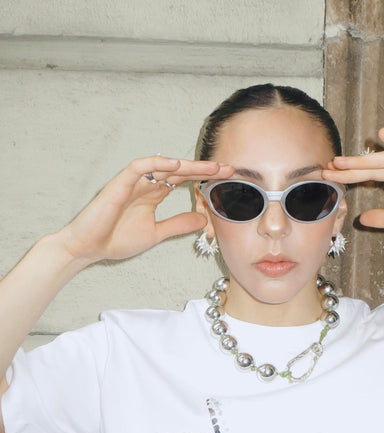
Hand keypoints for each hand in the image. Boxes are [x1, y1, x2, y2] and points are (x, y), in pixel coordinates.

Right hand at [57, 157, 233, 262]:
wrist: (88, 248)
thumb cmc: (115, 240)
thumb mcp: (156, 233)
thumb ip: (177, 225)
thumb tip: (203, 220)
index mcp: (152, 195)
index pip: (182, 180)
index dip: (202, 178)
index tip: (225, 179)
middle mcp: (144, 185)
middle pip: (177, 171)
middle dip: (202, 169)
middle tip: (226, 168)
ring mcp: (132, 183)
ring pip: (162, 166)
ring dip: (186, 165)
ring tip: (209, 167)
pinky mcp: (119, 184)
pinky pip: (139, 167)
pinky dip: (157, 164)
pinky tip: (175, 165)